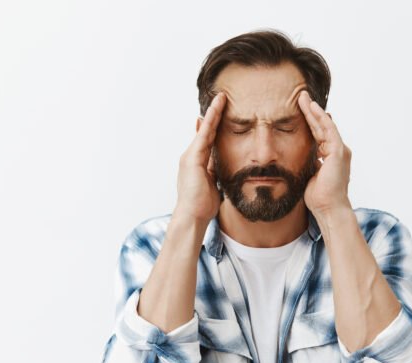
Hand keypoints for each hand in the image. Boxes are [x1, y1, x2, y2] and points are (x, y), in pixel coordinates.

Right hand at [173, 92, 226, 222]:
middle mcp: (190, 157)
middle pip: (205, 131)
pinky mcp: (192, 158)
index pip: (207, 141)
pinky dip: (210, 121)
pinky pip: (204, 135)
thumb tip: (222, 164)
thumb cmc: (202, 205)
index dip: (213, 127)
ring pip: (204, 130)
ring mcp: (189, 156)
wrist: (192, 216)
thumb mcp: (212, 184)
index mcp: (196, 163)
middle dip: (213, 115)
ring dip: (213, 113)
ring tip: (221, 98)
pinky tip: (216, 109)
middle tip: (220, 98)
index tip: (218, 114)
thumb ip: (214, 171)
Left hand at [297, 90, 351, 214]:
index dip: (308, 121)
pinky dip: (321, 118)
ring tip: (303, 97)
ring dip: (314, 110)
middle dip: (310, 110)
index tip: (298, 108)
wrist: (328, 209)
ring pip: (325, 125)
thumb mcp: (308, 175)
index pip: (317, 133)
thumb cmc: (318, 197)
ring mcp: (339, 150)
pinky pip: (329, 130)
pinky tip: (313, 108)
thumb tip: (295, 158)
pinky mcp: (338, 152)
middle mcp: (337, 150)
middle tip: (300, 96)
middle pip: (321, 125)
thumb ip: (307, 163)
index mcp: (330, 155)